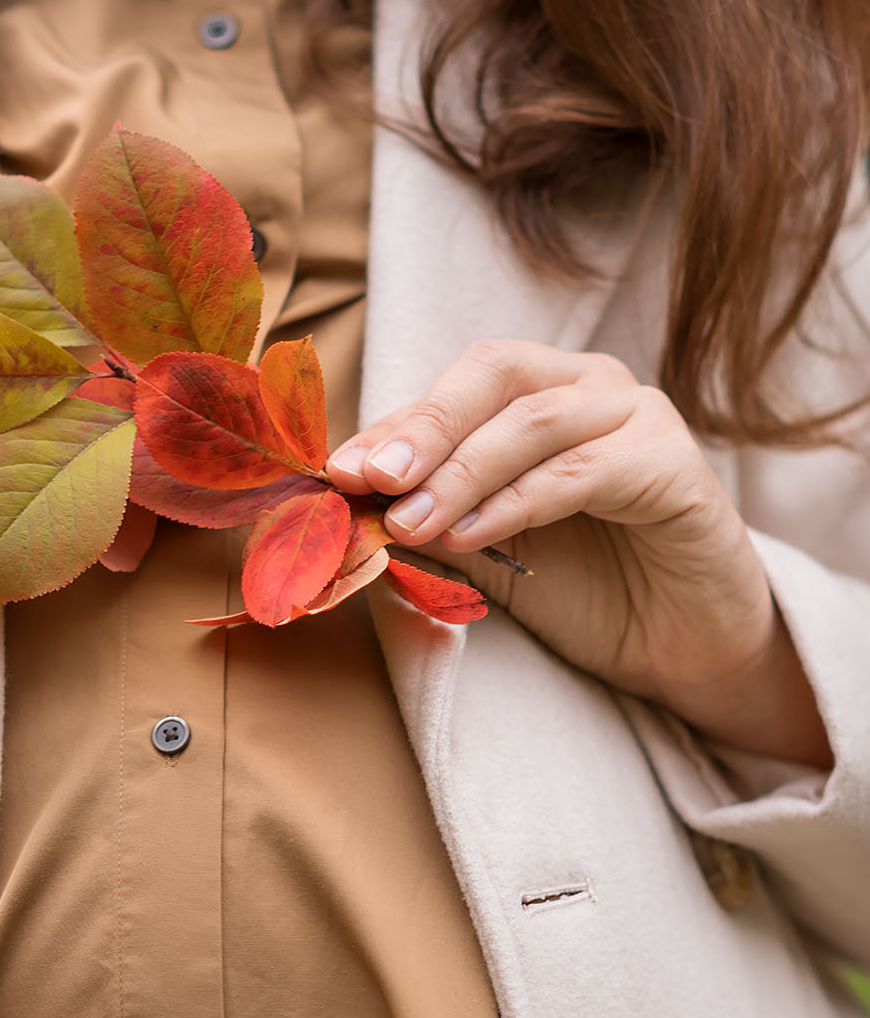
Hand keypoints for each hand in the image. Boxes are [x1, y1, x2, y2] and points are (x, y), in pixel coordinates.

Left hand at [328, 339, 829, 764]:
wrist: (681, 646)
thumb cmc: (583, 590)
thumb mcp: (484, 552)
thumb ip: (425, 520)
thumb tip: (343, 508)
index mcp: (540, 390)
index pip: (454, 388)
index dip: (394, 424)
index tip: (337, 471)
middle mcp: (588, 385)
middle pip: (495, 372)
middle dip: (424, 426)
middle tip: (370, 479)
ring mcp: (637, 415)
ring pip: (532, 420)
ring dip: (460, 473)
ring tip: (409, 522)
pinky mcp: (673, 463)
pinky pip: (581, 471)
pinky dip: (516, 502)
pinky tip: (471, 536)